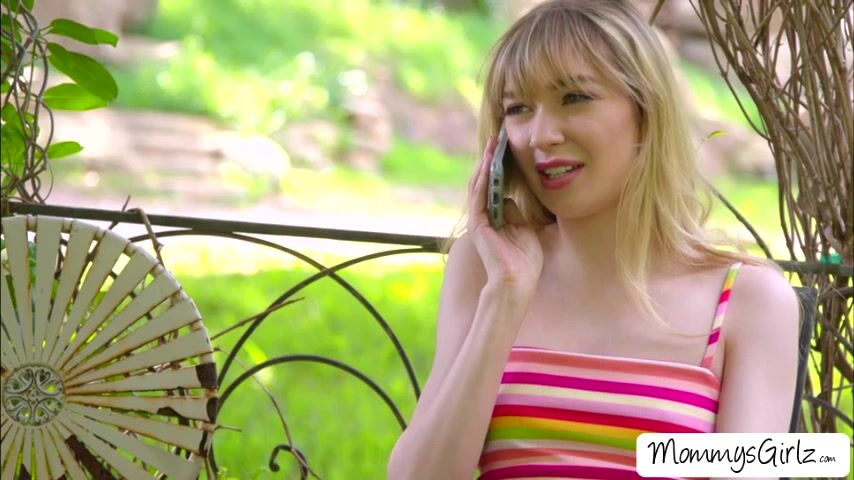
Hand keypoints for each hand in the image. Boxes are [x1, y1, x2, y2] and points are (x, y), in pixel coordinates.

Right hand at [467, 135, 543, 298]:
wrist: (518, 280)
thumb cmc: (524, 259)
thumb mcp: (524, 229)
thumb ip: (514, 212)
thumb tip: (508, 198)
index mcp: (495, 218)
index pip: (494, 186)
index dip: (499, 167)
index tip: (505, 149)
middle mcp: (484, 216)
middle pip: (484, 182)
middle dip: (490, 160)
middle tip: (497, 139)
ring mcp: (479, 219)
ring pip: (478, 185)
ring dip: (485, 164)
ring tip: (492, 145)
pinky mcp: (477, 223)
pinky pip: (478, 196)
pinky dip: (482, 179)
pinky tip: (487, 164)